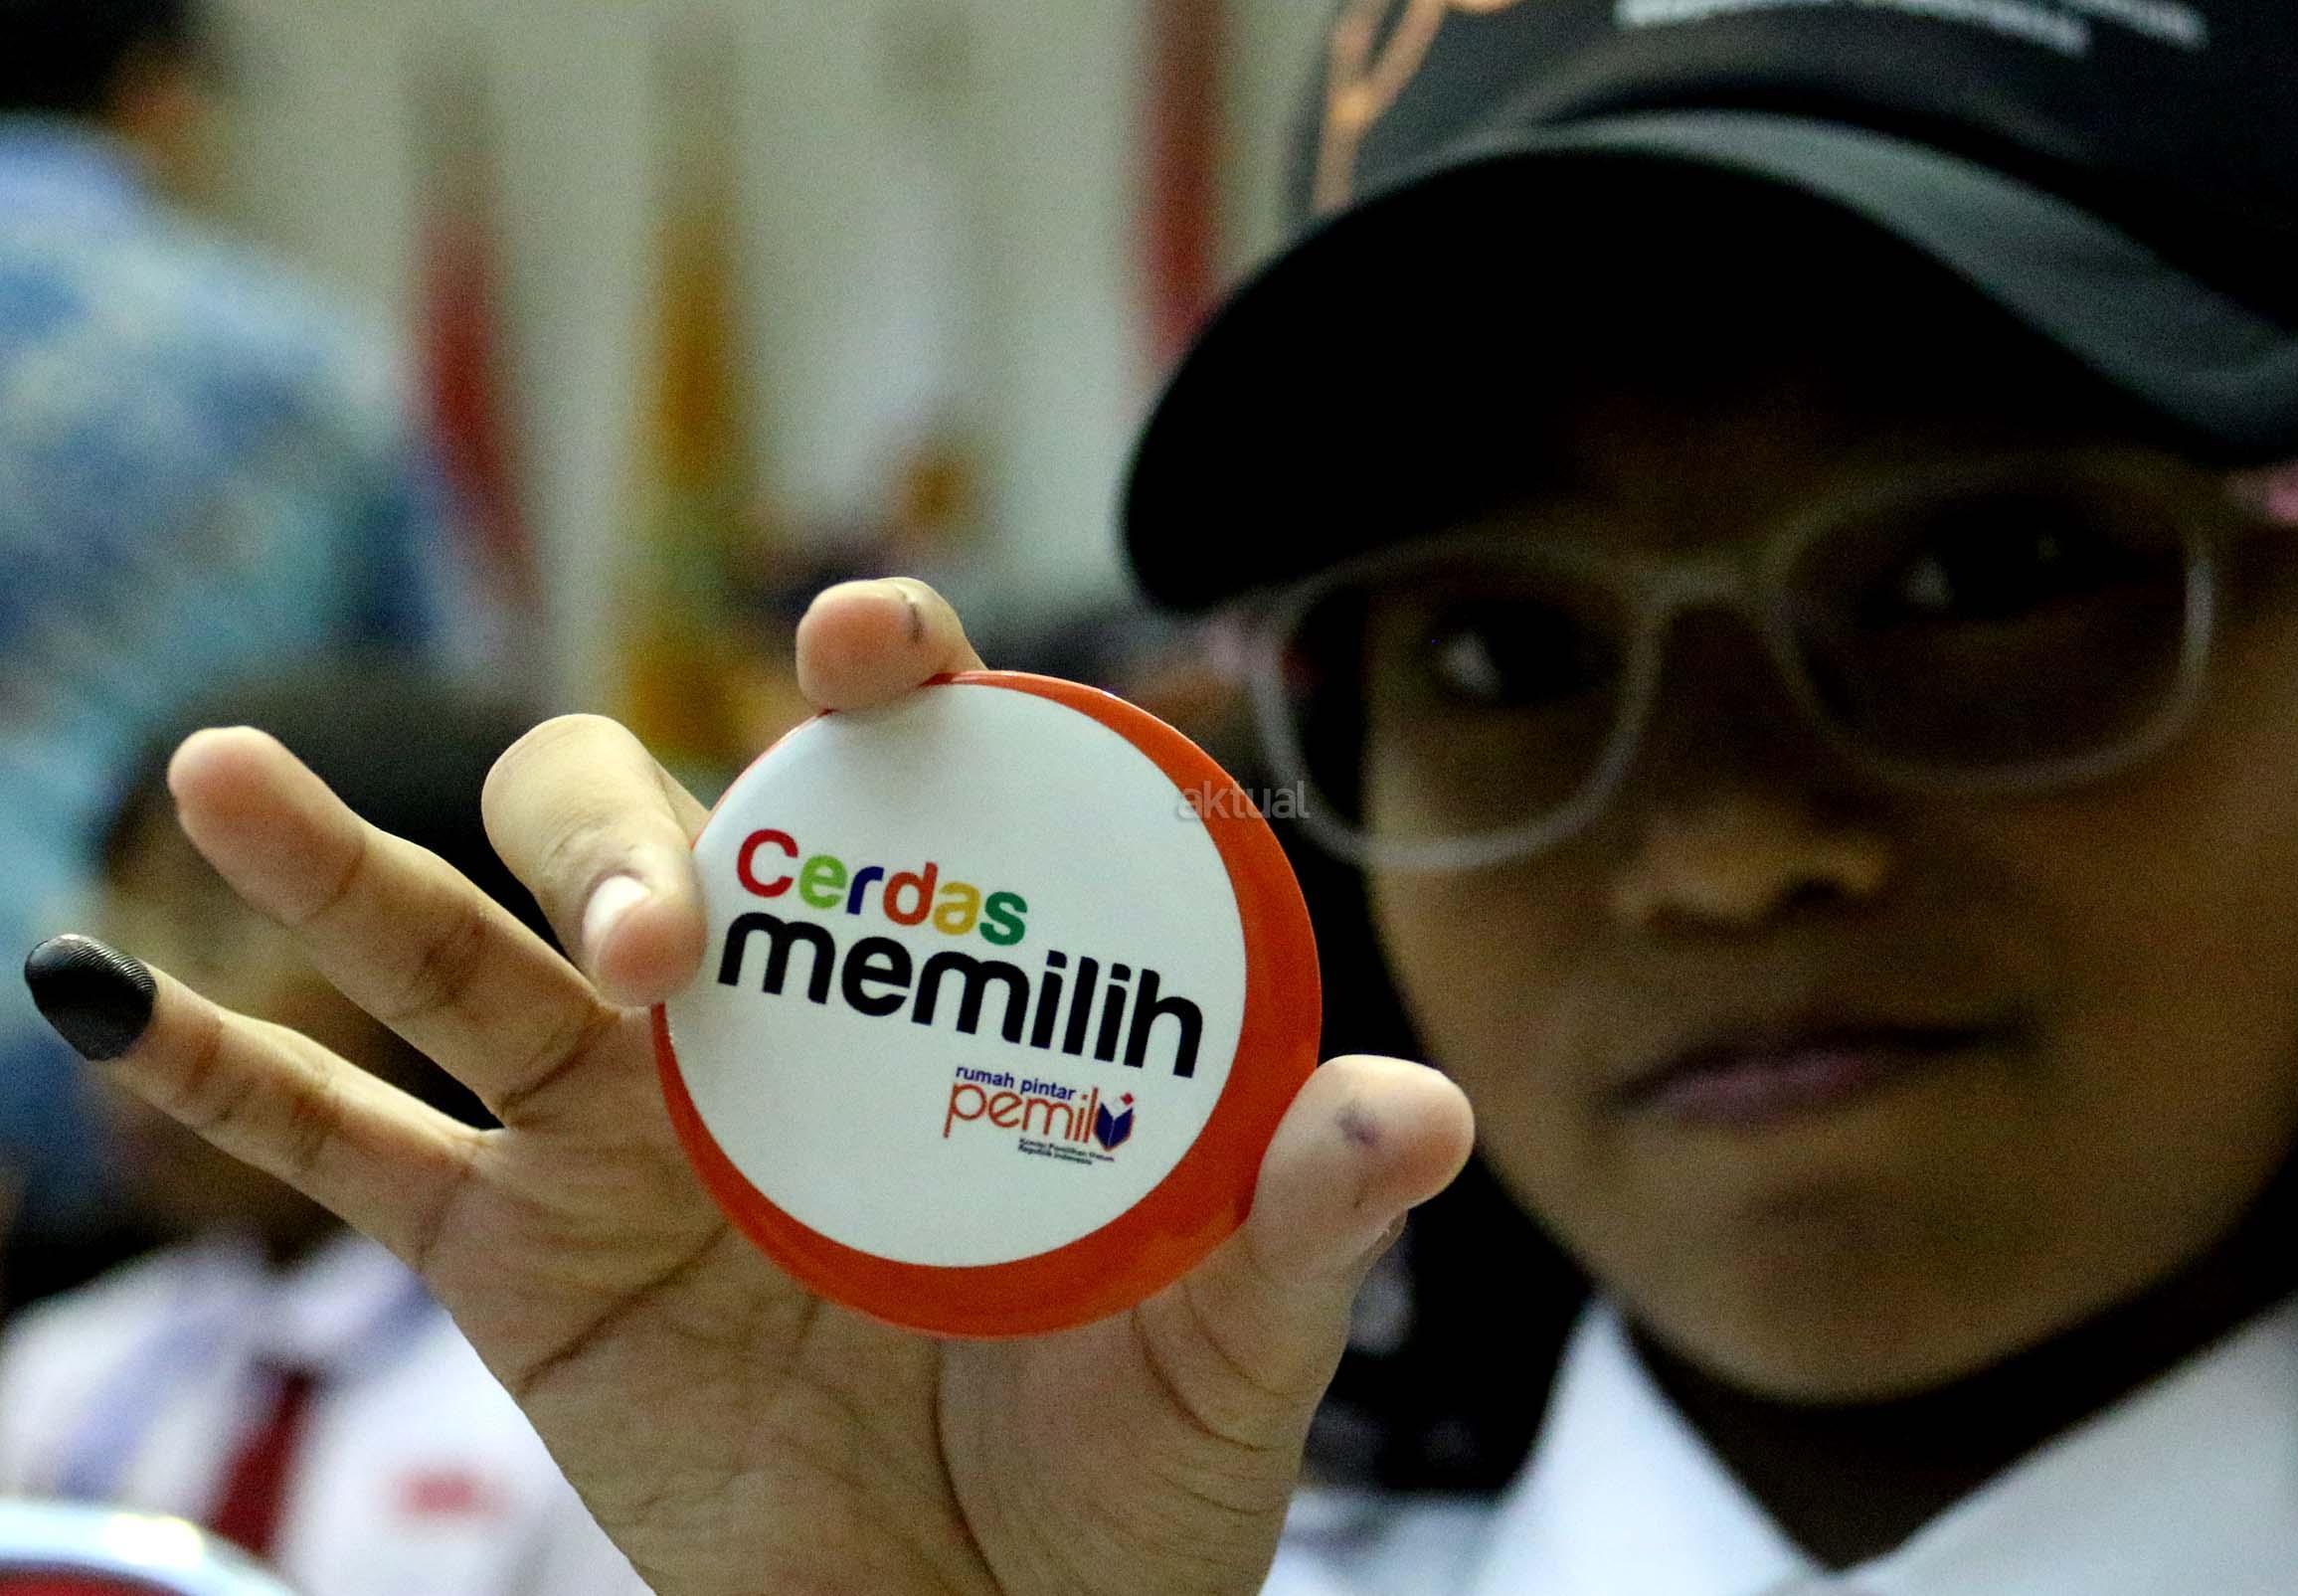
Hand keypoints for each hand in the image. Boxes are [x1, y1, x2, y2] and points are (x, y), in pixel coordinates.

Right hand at [42, 580, 1474, 1595]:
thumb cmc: (1131, 1477)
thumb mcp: (1226, 1339)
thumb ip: (1299, 1217)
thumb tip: (1423, 1112)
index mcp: (942, 996)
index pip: (906, 781)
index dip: (884, 672)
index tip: (874, 635)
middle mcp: (770, 1025)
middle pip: (651, 835)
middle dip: (631, 843)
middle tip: (665, 952)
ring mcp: (624, 1133)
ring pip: (458, 957)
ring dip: (341, 863)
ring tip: (230, 773)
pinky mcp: (517, 1260)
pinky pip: (343, 1154)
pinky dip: (223, 1080)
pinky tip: (97, 999)